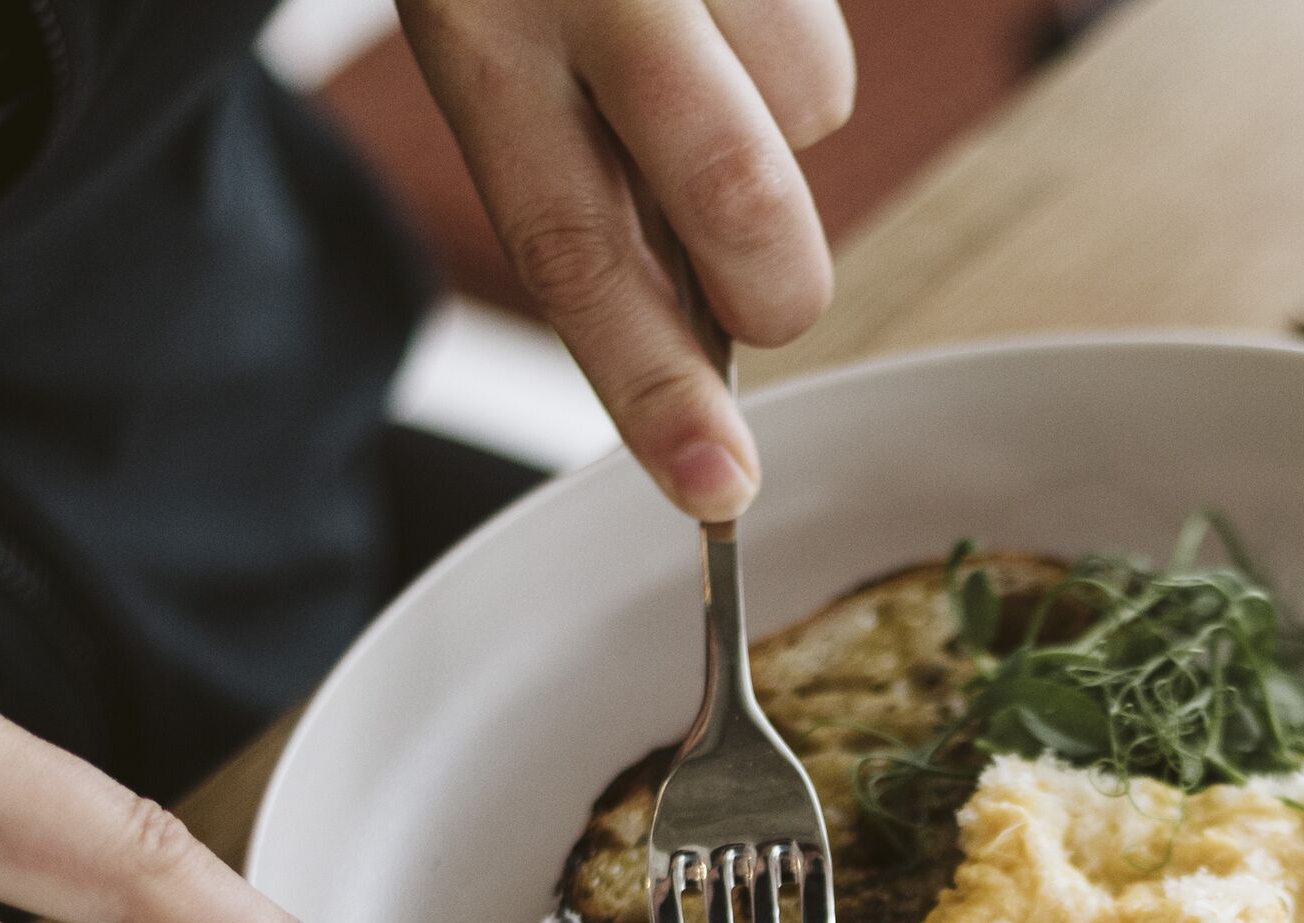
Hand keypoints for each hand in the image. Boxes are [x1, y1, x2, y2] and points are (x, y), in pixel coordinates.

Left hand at [399, 0, 853, 520]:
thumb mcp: (486, 47)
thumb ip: (587, 186)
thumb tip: (701, 348)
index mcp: (478, 38)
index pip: (576, 250)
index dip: (655, 388)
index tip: (718, 492)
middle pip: (742, 204)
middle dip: (770, 287)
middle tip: (750, 290)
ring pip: (812, 107)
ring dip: (777, 119)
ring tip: (698, 50)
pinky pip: (825, 30)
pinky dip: (786, 43)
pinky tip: (720, 1)